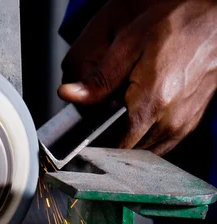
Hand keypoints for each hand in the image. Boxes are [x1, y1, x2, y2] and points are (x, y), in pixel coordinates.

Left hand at [58, 0, 216, 154]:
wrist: (216, 21)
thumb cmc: (179, 24)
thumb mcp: (130, 43)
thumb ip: (100, 78)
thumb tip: (70, 95)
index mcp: (151, 104)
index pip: (117, 148)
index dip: (99, 149)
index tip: (88, 142)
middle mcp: (169, 122)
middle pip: (130, 154)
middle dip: (113, 144)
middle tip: (104, 124)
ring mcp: (182, 126)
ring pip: (147, 153)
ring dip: (131, 144)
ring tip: (122, 121)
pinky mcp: (190, 124)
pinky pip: (162, 144)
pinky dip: (147, 139)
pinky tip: (140, 121)